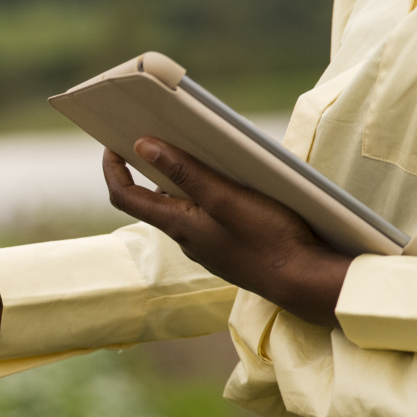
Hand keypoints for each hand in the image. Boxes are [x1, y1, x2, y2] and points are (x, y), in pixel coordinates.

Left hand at [103, 138, 350, 326]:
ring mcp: (206, 245)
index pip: (124, 197)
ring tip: (202, 152)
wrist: (305, 282)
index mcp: (177, 224)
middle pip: (154, 199)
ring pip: (184, 207)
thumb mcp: (225, 197)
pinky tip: (232, 182)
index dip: (112, 170)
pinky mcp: (228, 248)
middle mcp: (185, 238)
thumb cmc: (268, 238)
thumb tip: (143, 147)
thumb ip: (184, 172)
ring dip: (185, 180)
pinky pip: (207, 217)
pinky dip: (208, 196)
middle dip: (152, 167)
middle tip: (159, 135)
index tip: (111, 145)